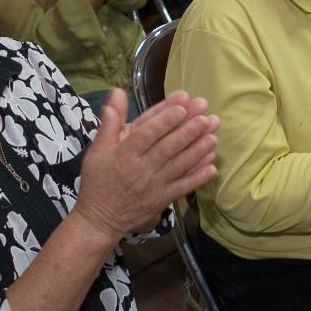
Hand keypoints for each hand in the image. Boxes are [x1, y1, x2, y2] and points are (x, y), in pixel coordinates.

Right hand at [73, 89, 217, 242]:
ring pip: (179, 165)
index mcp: (124, 155)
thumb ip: (110, 121)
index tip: (182, 107)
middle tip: (206, 117)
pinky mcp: (162, 200)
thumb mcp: (97, 149)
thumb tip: (117, 91)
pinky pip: (182, 187)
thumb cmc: (98, 180)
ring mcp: (154, 186)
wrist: (99, 219)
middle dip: (188, 132)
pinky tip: (212, 167)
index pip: (147, 135)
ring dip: (198, 151)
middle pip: (168, 148)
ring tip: (213, 136)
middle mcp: (141, 170)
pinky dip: (198, 178)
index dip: (165, 121)